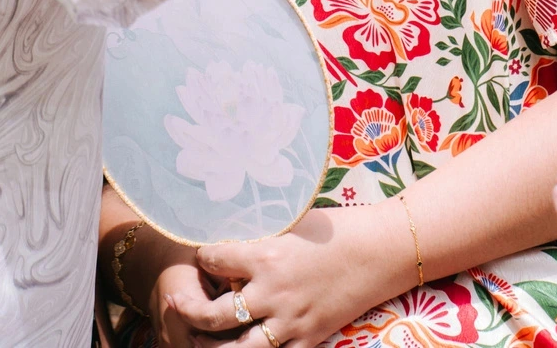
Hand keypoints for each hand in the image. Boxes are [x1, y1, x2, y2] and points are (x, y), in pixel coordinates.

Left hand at [161, 205, 410, 347]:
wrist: (381, 252)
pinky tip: (243, 347)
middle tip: (174, 303)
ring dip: (211, 347)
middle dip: (188, 310)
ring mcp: (291, 320)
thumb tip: (232, 225)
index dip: (201, 257)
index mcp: (265, 256)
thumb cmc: (338, 228)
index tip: (199, 256)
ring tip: (196, 338)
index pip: (212, 261)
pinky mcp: (310, 338)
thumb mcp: (292, 221)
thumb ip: (261, 231)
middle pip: (213, 315)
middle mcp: (272, 292)